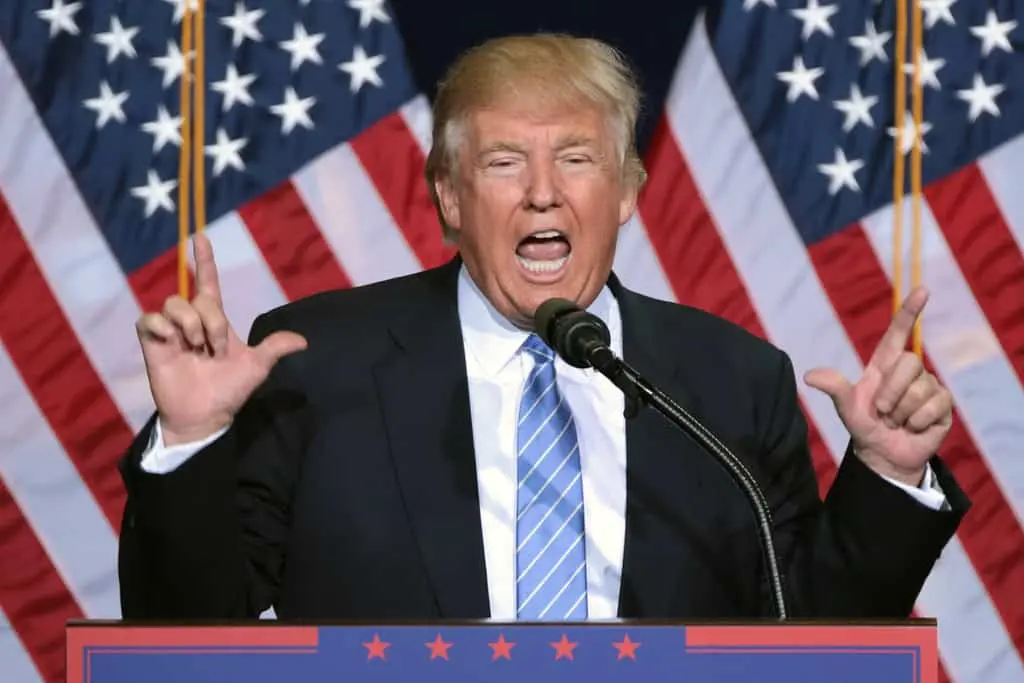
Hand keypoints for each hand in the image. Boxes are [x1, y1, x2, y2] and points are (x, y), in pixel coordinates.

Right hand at [135, 234, 306, 444]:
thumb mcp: (256, 367)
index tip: (200, 236)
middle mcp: (192, 320)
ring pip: (175, 304)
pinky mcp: (152, 342)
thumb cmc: (228, 390)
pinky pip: (149, 318)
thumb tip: (304, 342)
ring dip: (190, 325)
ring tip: (195, 349)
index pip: (208, 281)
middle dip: (212, 323)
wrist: (205, 415)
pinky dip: (162, 327)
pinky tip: (173, 343)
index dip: (204, 260)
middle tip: (215, 350)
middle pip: (198, 298)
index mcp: (215, 320)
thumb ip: (275, 348)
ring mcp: (170, 330)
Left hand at [803, 287, 952, 485]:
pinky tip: (913, 428)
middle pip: (909, 362)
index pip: (899, 332)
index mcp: (885, 364)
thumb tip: (809, 376)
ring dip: (903, 411)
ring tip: (897, 421)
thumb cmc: (864, 426)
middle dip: (892, 391)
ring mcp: (929, 386)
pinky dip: (918, 421)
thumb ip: (833, 389)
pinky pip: (935, 405)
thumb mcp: (846, 408)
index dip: (909, 311)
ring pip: (920, 388)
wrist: (884, 455)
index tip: (922, 290)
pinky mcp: (943, 405)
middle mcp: (909, 371)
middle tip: (883, 412)